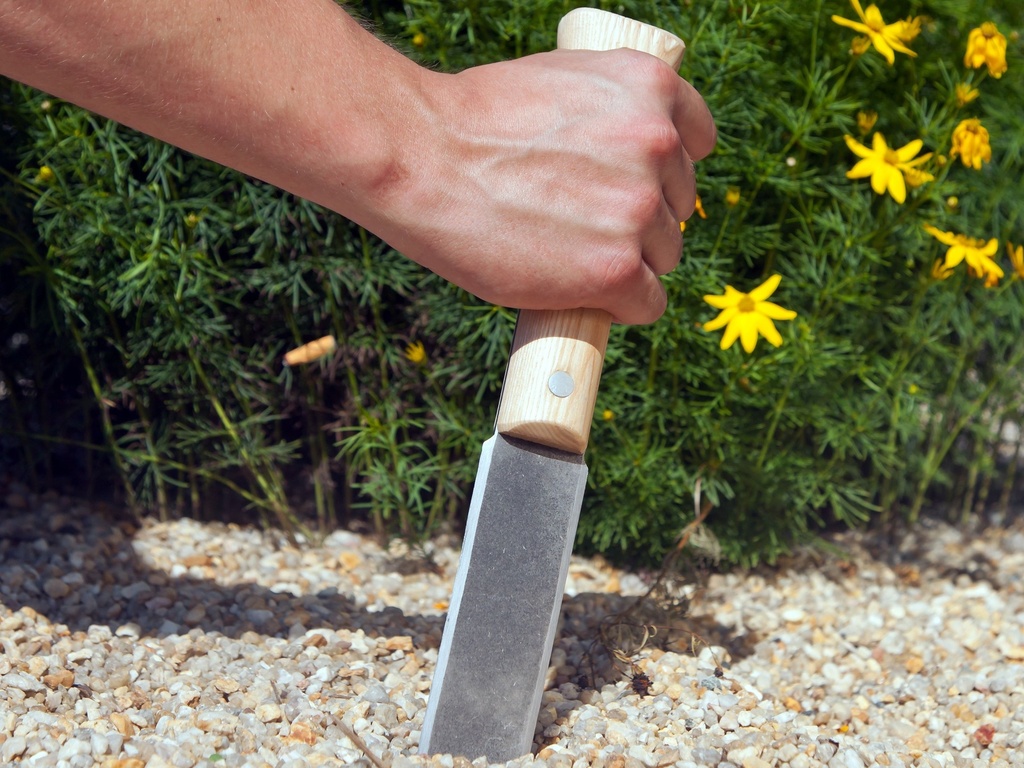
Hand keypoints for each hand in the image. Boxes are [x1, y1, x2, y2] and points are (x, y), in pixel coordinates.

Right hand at [372, 48, 715, 323]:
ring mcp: (640, 209)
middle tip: (576, 224)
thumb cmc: (470, 123)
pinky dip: (619, 307)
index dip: (663, 171)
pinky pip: (648, 304)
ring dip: (624, 264)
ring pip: (662, 258)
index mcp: (650, 84)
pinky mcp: (615, 270)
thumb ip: (610, 114)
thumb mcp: (560, 85)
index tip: (633, 187)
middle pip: (677, 207)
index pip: (696, 142)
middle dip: (636, 221)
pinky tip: (583, 294)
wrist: (418, 157)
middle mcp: (658, 142)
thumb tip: (633, 161)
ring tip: (564, 254)